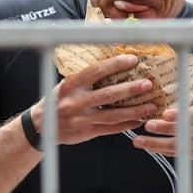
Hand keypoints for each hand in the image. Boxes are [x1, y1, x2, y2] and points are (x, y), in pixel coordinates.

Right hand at [33, 54, 158, 145]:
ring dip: (135, 110)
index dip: (115, 64)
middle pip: (108, 94)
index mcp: (71, 85)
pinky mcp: (87, 132)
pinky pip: (111, 129)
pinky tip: (139, 120)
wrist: (41, 126)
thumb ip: (85, 78)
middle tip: (148, 84)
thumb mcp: (66, 85)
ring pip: (113, 115)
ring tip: (151, 106)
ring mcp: (82, 119)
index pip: (96, 71)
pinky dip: (127, 124)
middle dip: (130, 89)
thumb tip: (114, 66)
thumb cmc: (57, 101)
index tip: (133, 60)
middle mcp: (76, 102)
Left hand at [133, 99, 192, 159]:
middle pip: (185, 131)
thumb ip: (190, 97)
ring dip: (156, 144)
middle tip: (147, 125)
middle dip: (164, 129)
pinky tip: (148, 147)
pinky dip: (162, 150)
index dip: (180, 115)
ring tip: (138, 141)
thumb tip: (163, 86)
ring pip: (179, 146)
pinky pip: (178, 154)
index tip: (165, 114)